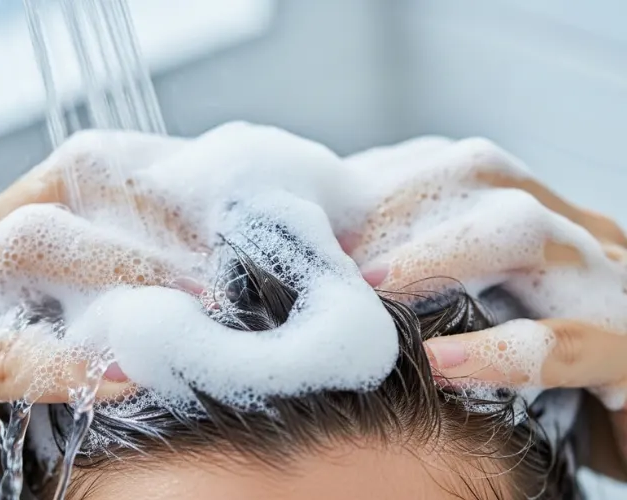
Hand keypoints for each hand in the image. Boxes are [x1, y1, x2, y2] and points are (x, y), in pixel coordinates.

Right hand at [0, 130, 185, 499]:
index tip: (222, 210)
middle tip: (221, 255)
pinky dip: (62, 364)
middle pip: (62, 187)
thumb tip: (191, 305)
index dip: (154, 181)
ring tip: (191, 304)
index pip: (82, 171)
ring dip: (122, 271)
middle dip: (149, 212)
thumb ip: (95, 308)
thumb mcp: (42, 332)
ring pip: (28, 246)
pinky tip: (120, 378)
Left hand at [342, 136, 626, 478]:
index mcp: (537, 211)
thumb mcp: (483, 301)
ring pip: (529, 235)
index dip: (378, 183)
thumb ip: (426, 272)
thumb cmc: (534, 357)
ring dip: (436, 255)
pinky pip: (569, 343)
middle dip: (395, 205)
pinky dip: (499, 351)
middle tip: (326, 250)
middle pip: (485, 177)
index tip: (313, 216)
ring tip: (367, 287)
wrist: (624, 418)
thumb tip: (335, 258)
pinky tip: (436, 364)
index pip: (451, 166)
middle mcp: (575, 231)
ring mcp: (611, 284)